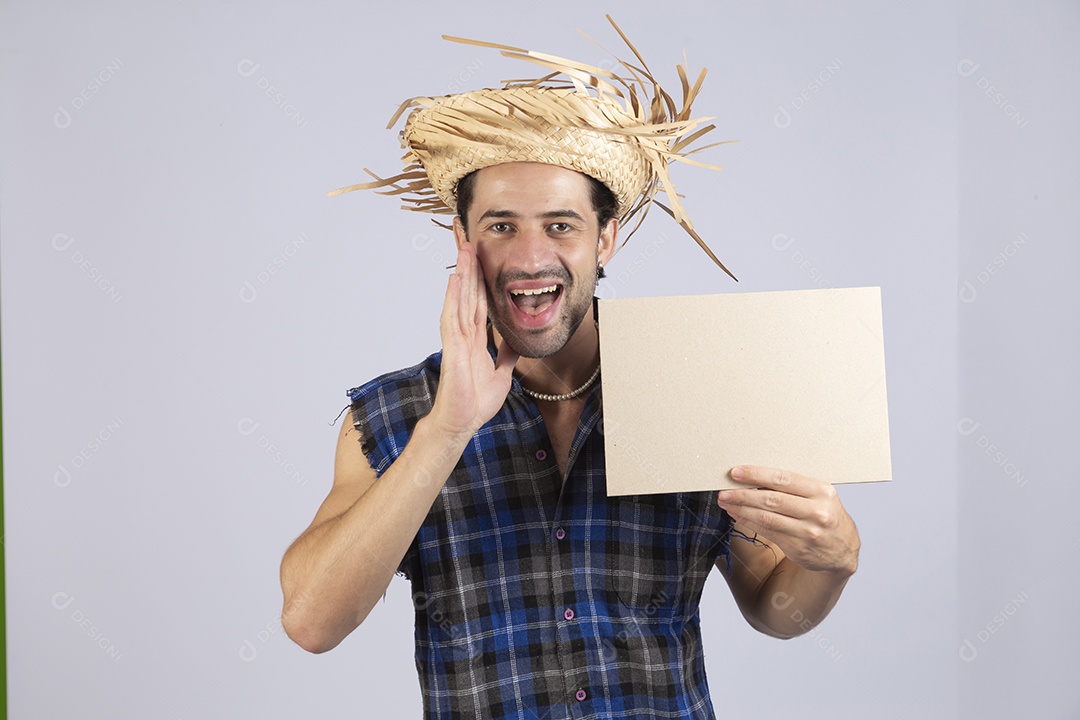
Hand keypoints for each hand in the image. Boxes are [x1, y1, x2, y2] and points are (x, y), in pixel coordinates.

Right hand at [428, 242, 518, 439]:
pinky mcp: (452, 347)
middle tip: (470, 239)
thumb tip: (515, 342)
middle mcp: (465, 333)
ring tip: (464, 248)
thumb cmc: (475, 401)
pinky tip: (456, 279)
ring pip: (461, 298)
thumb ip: (506, 355)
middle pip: (469, 293)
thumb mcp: (501, 373)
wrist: (462, 421)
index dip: (481, 279)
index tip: (482, 257)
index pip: (480, 301)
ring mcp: (457, 338)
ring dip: (463, 273)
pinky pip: (452, 317)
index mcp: (476, 338)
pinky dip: (454, 298)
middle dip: (470, 266)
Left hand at [717, 465, 859, 576]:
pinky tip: (737, 515)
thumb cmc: (824, 515)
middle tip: (724, 490)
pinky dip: (749, 522)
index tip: (736, 472)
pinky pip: (768, 532)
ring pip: (767, 517)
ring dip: (742, 509)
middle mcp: (817, 511)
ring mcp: (808, 531)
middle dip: (743, 494)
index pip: (783, 479)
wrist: (842, 550)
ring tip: (726, 502)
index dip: (757, 475)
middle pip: (772, 499)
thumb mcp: (818, 496)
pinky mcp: (798, 547)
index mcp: (822, 491)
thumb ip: (793, 487)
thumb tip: (754, 476)